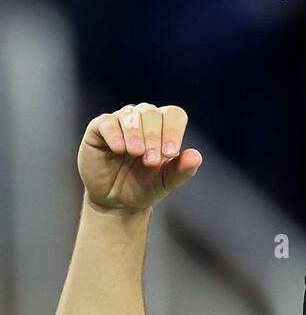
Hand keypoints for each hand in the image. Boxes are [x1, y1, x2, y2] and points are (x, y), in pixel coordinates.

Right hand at [78, 103, 200, 213]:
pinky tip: (119, 149)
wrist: (116, 202)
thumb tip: (197, 156)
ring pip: (130, 115)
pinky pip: (107, 122)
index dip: (173, 131)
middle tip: (151, 161)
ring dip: (135, 134)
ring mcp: (120, 122)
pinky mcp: (99, 129)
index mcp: (162, 129)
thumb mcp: (165, 182)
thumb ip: (181, 170)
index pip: (173, 115)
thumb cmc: (143, 188)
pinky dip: (115, 134)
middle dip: (154, 137)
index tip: (170, 153)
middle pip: (151, 113)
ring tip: (136, 154)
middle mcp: (142, 120)